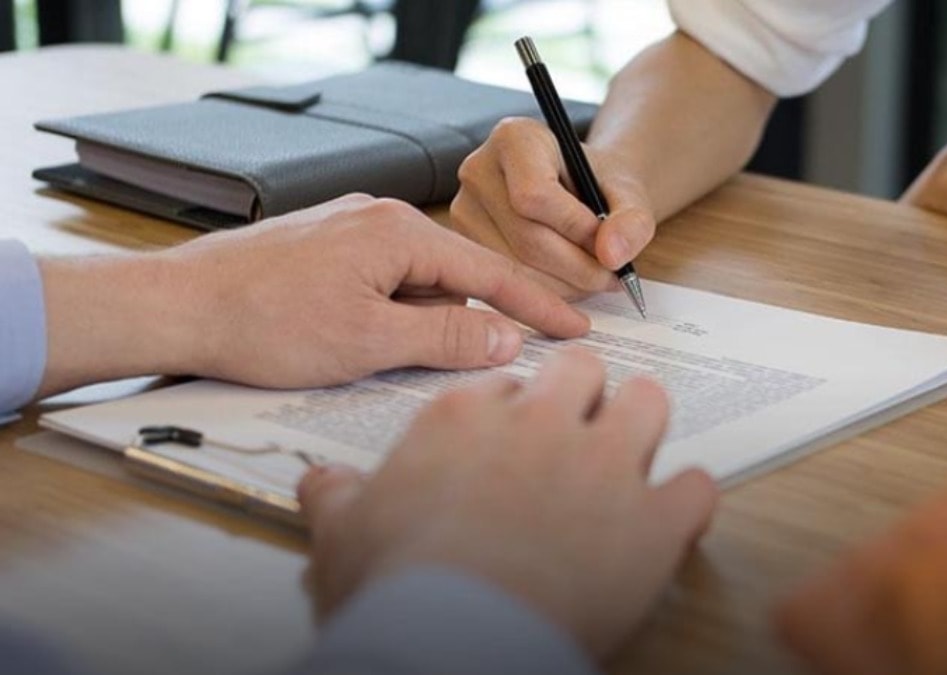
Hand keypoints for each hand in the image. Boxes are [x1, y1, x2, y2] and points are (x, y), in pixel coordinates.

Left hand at [37, 194, 589, 395]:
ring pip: (422, 282)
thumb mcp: (367, 342)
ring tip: (474, 359)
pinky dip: (410, 314)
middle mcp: (379, 221)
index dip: (539, 306)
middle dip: (498, 313)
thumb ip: (445, 340)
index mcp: (399, 233)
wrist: (176, 307)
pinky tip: (409, 344)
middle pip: (459, 275)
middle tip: (542, 344)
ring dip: (447, 321)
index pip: (490, 274)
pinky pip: (389, 283)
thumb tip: (506, 339)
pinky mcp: (327, 254)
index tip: (576, 326)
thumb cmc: (263, 322)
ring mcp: (350, 235)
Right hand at [298, 348, 718, 655]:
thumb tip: (320, 482)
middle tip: (576, 430)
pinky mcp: (653, 522)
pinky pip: (695, 486)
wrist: (448, 640)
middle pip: (581, 371)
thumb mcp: (343, 534)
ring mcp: (604, 467)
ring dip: (642, 422)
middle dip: (582, 394)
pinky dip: (687, 500)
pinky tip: (671, 515)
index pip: (503, 384)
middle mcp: (541, 425)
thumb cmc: (394, 587)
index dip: (511, 411)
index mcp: (467, 419)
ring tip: (631, 450)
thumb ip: (337, 497)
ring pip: (649, 402)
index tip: (511, 435)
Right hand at [451, 117, 657, 298]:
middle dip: (578, 267)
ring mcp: (464, 210)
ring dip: (565, 286)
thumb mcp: (629, 194)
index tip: (607, 243)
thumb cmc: (600, 186)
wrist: (583, 191)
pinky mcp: (466, 244)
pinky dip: (545, 294)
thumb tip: (613, 255)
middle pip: (526, 237)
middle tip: (612, 276)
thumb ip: (631, 220)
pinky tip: (568, 282)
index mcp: (514, 138)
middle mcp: (478, 170)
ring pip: (516, 267)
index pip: (535, 195)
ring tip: (593, 278)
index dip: (576, 228)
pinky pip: (506, 282)